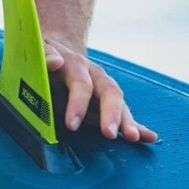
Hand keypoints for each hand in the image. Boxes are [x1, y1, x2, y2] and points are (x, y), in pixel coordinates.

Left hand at [43, 37, 157, 142]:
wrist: (57, 54)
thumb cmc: (44, 57)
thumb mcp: (39, 50)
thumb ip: (44, 56)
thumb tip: (55, 61)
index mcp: (76, 65)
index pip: (81, 84)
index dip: (78, 104)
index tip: (72, 125)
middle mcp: (95, 76)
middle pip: (109, 93)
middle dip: (110, 114)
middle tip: (109, 133)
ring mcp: (104, 89)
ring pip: (120, 104)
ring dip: (127, 121)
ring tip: (134, 137)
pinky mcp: (107, 104)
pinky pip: (124, 114)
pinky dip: (137, 126)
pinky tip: (149, 137)